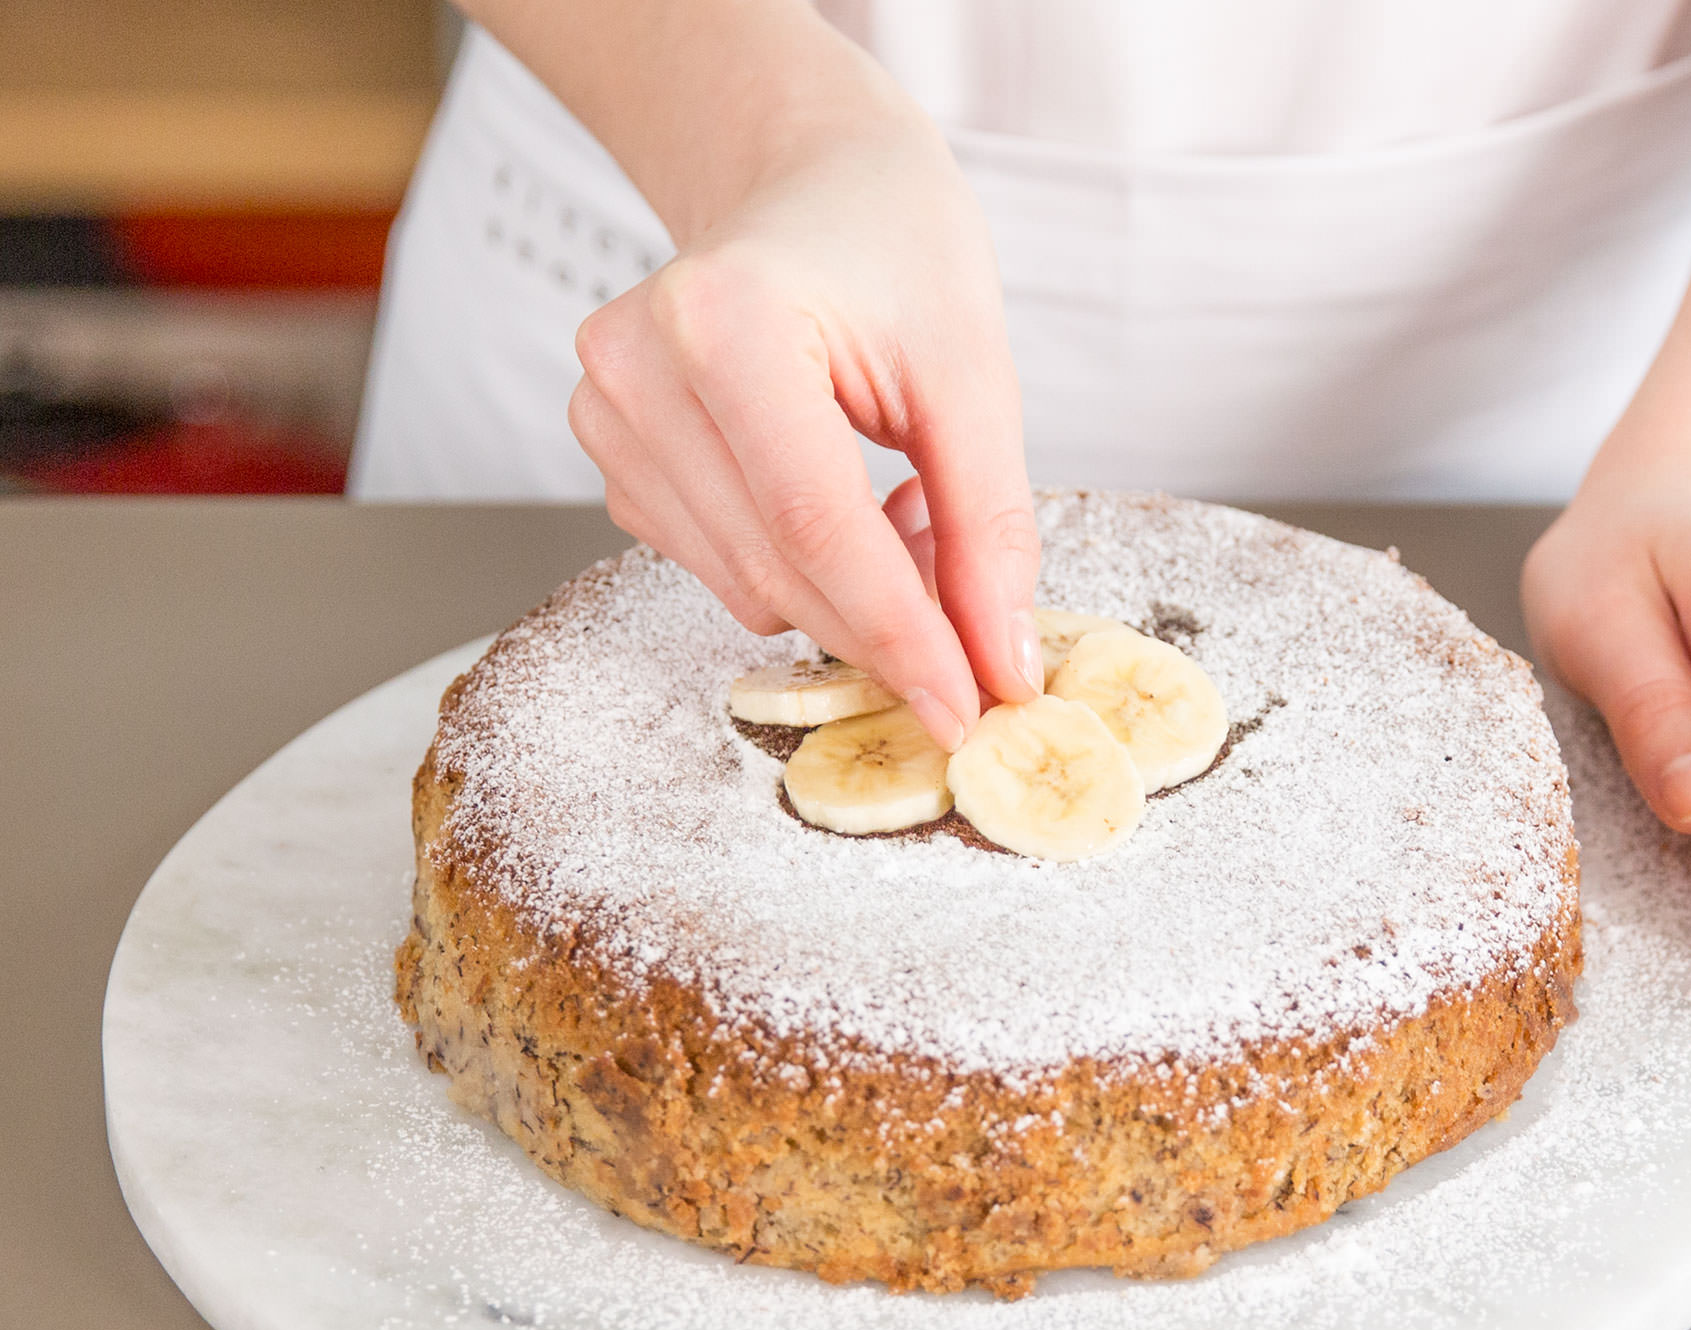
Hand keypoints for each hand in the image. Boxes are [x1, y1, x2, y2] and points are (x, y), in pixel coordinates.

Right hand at [565, 14, 1038, 750]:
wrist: (806, 180)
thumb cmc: (893, 245)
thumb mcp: (972, 371)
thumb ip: (989, 525)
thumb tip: (1001, 663)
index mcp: (724, 322)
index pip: (814, 526)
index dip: (898, 633)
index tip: (968, 708)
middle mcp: (637, 371)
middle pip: (776, 570)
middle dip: (886, 629)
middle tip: (976, 630)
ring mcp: (607, 417)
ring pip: (747, 587)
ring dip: (848, 594)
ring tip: (910, 509)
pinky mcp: (613, 458)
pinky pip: (721, 569)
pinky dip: (801, 571)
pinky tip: (844, 502)